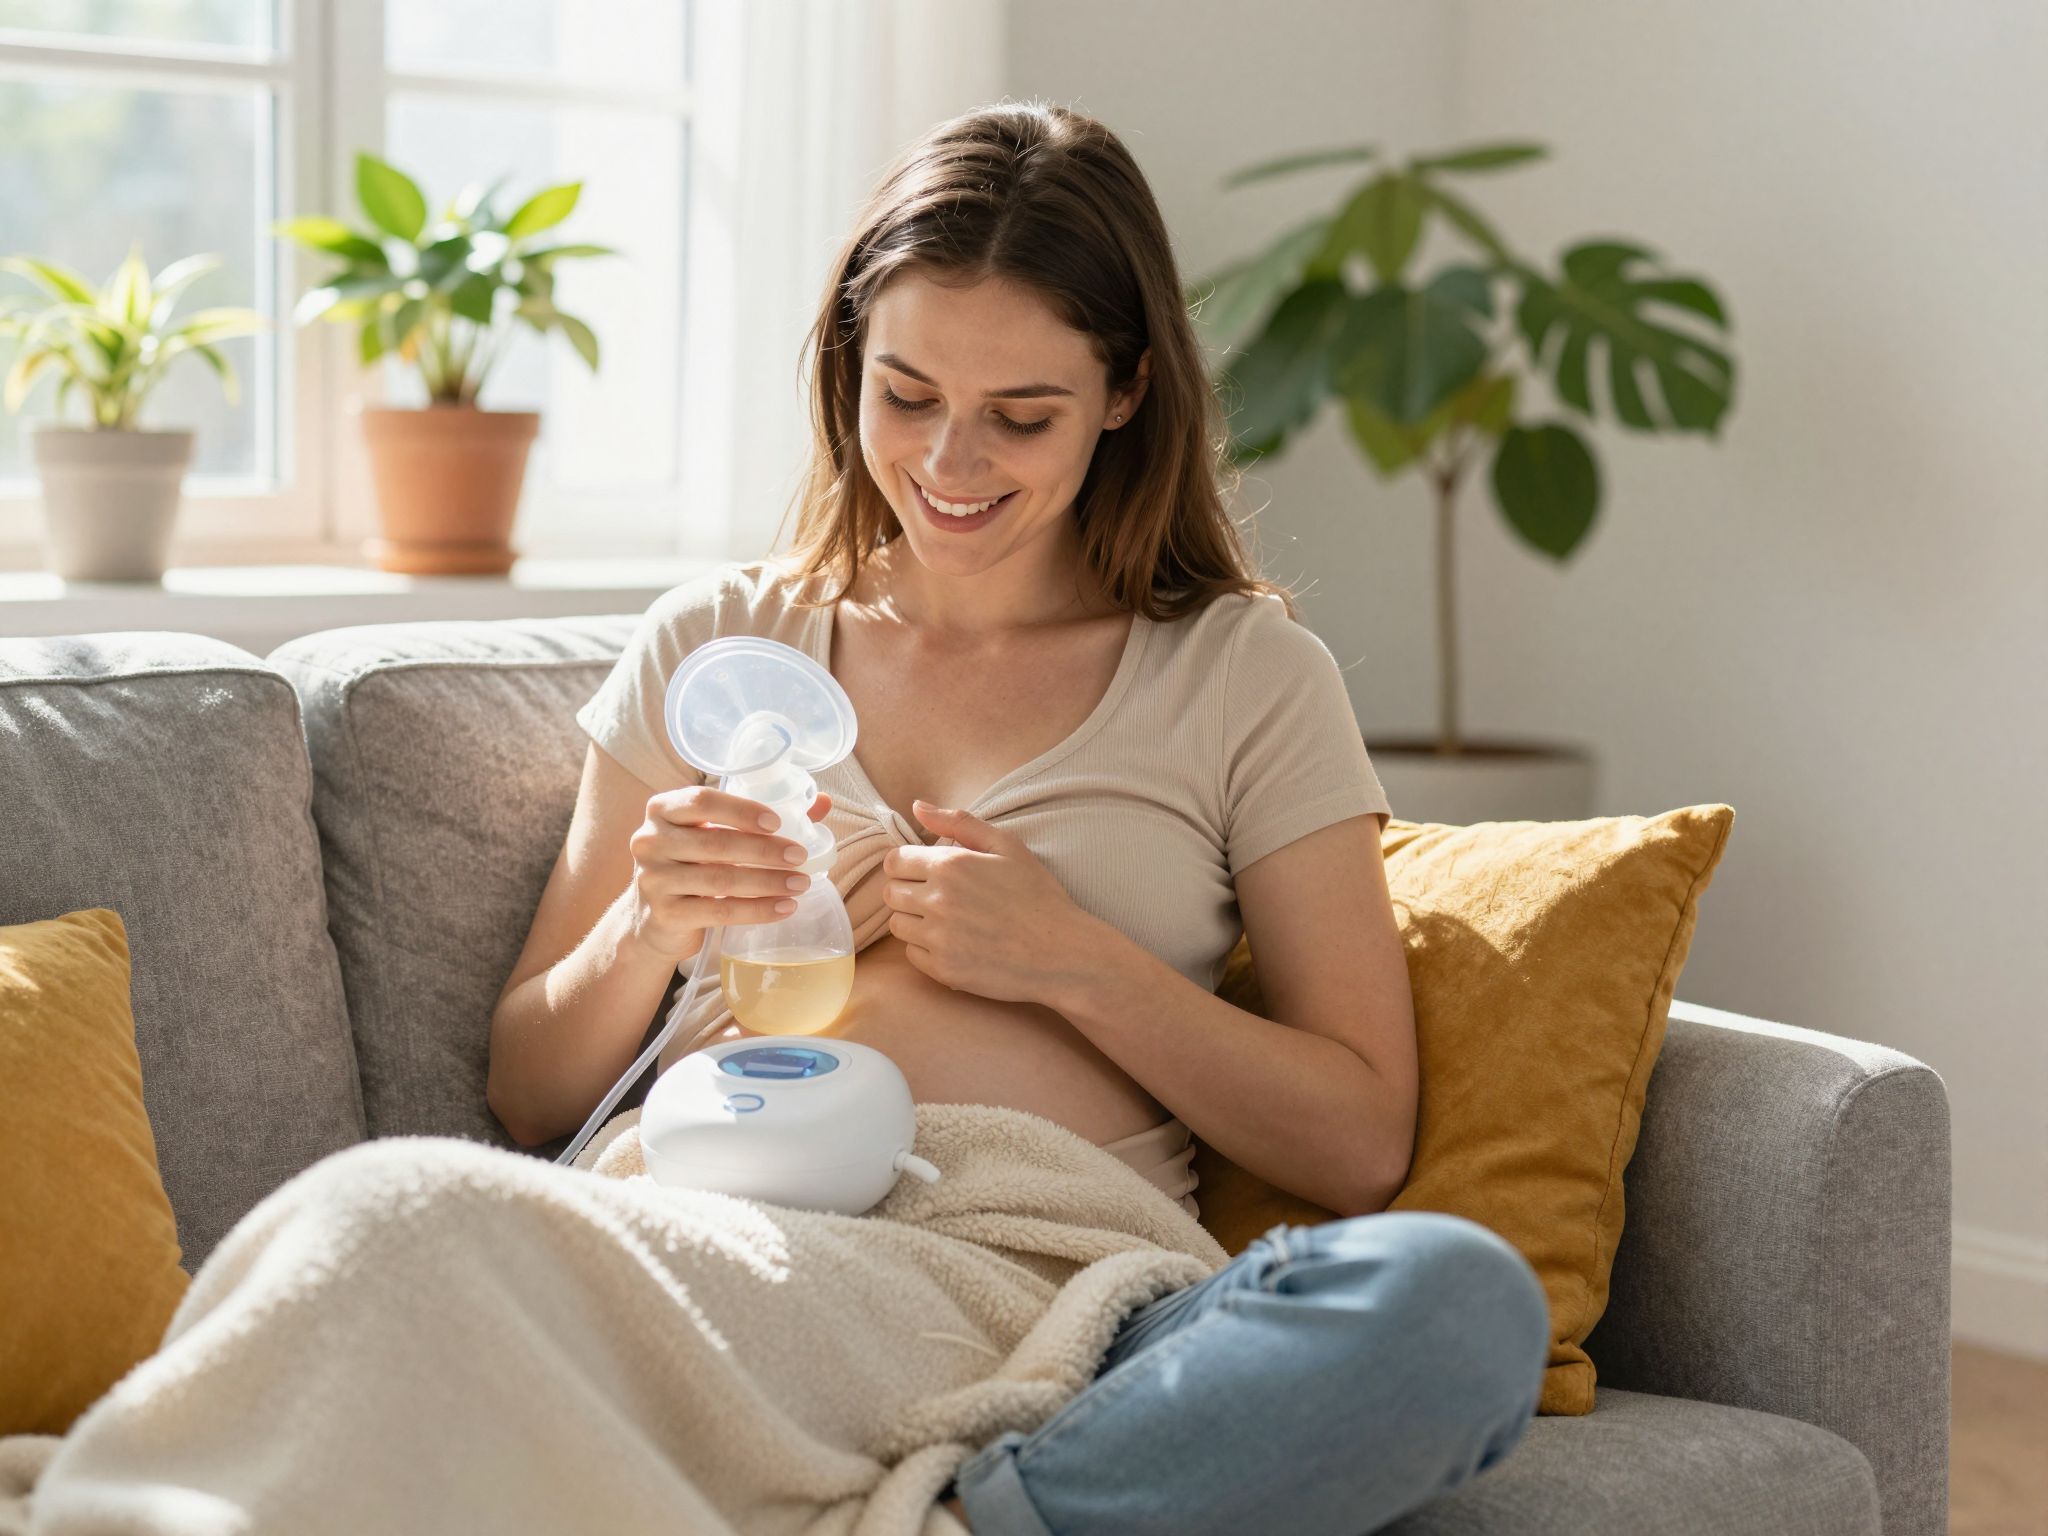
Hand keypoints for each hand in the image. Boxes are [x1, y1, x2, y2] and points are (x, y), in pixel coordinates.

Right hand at [627, 786, 832, 959]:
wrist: (654, 921)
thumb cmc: (693, 867)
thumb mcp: (714, 836)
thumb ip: (761, 819)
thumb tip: (822, 803)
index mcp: (662, 810)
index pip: (702, 801)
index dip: (742, 810)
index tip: (777, 822)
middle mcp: (649, 841)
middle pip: (716, 843)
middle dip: (765, 850)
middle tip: (801, 857)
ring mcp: (653, 879)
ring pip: (720, 879)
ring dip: (767, 882)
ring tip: (801, 884)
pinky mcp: (664, 915)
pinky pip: (719, 911)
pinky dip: (757, 910)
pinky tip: (784, 908)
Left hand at [879, 799, 1098, 1004]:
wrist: (1061, 951)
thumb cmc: (1037, 895)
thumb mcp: (1007, 846)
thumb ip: (959, 822)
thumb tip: (918, 806)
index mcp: (950, 865)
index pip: (894, 861)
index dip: (907, 865)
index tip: (925, 872)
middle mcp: (938, 900)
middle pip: (891, 893)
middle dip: (908, 891)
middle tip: (938, 897)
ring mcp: (939, 937)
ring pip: (897, 925)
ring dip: (914, 920)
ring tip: (946, 921)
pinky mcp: (943, 969)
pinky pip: (912, 954)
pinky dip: (925, 948)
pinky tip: (953, 943)